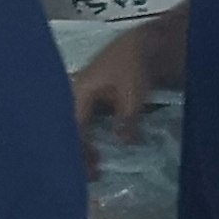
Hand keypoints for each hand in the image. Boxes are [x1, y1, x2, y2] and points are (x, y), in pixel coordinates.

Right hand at [65, 34, 156, 168]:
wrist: (146, 42)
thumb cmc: (135, 64)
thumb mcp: (133, 94)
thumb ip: (126, 119)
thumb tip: (122, 144)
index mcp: (78, 92)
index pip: (73, 129)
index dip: (80, 151)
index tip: (90, 172)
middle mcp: (76, 94)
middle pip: (72, 129)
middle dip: (79, 152)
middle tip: (91, 175)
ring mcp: (86, 95)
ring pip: (81, 126)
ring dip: (86, 145)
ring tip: (95, 167)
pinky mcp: (99, 97)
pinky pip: (92, 120)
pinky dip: (96, 135)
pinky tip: (103, 149)